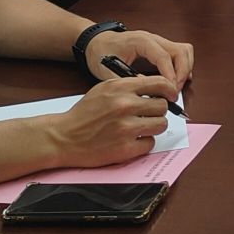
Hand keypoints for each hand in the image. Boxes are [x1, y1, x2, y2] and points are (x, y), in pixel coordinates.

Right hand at [44, 76, 175, 166]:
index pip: (160, 83)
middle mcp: (125, 106)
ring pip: (160, 124)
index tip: (171, 95)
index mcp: (121, 88)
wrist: (63, 137)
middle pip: (162, 106)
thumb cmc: (84, 113)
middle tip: (149, 115)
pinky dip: (144, 143)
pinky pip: (150, 144)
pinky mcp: (124, 149)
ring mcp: (125, 128)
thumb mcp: (104, 88)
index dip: (169, 90)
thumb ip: (130, 85)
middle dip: (158, 110)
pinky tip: (133, 140)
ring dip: (154, 126)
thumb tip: (156, 88)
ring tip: (141, 127)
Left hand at [85, 27, 195, 88]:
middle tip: (175, 91)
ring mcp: (159, 42)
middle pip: (180, 51)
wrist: (96, 43)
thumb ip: (127, 80)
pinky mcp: (160, 48)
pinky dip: (182, 67)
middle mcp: (154, 39)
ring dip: (185, 69)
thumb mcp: (109, 71)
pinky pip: (180, 54)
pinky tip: (174, 82)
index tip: (171, 90)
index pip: (164, 56)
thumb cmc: (100, 54)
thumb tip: (146, 88)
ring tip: (176, 88)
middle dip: (182, 72)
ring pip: (184, 51)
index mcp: (141, 40)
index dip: (170, 74)